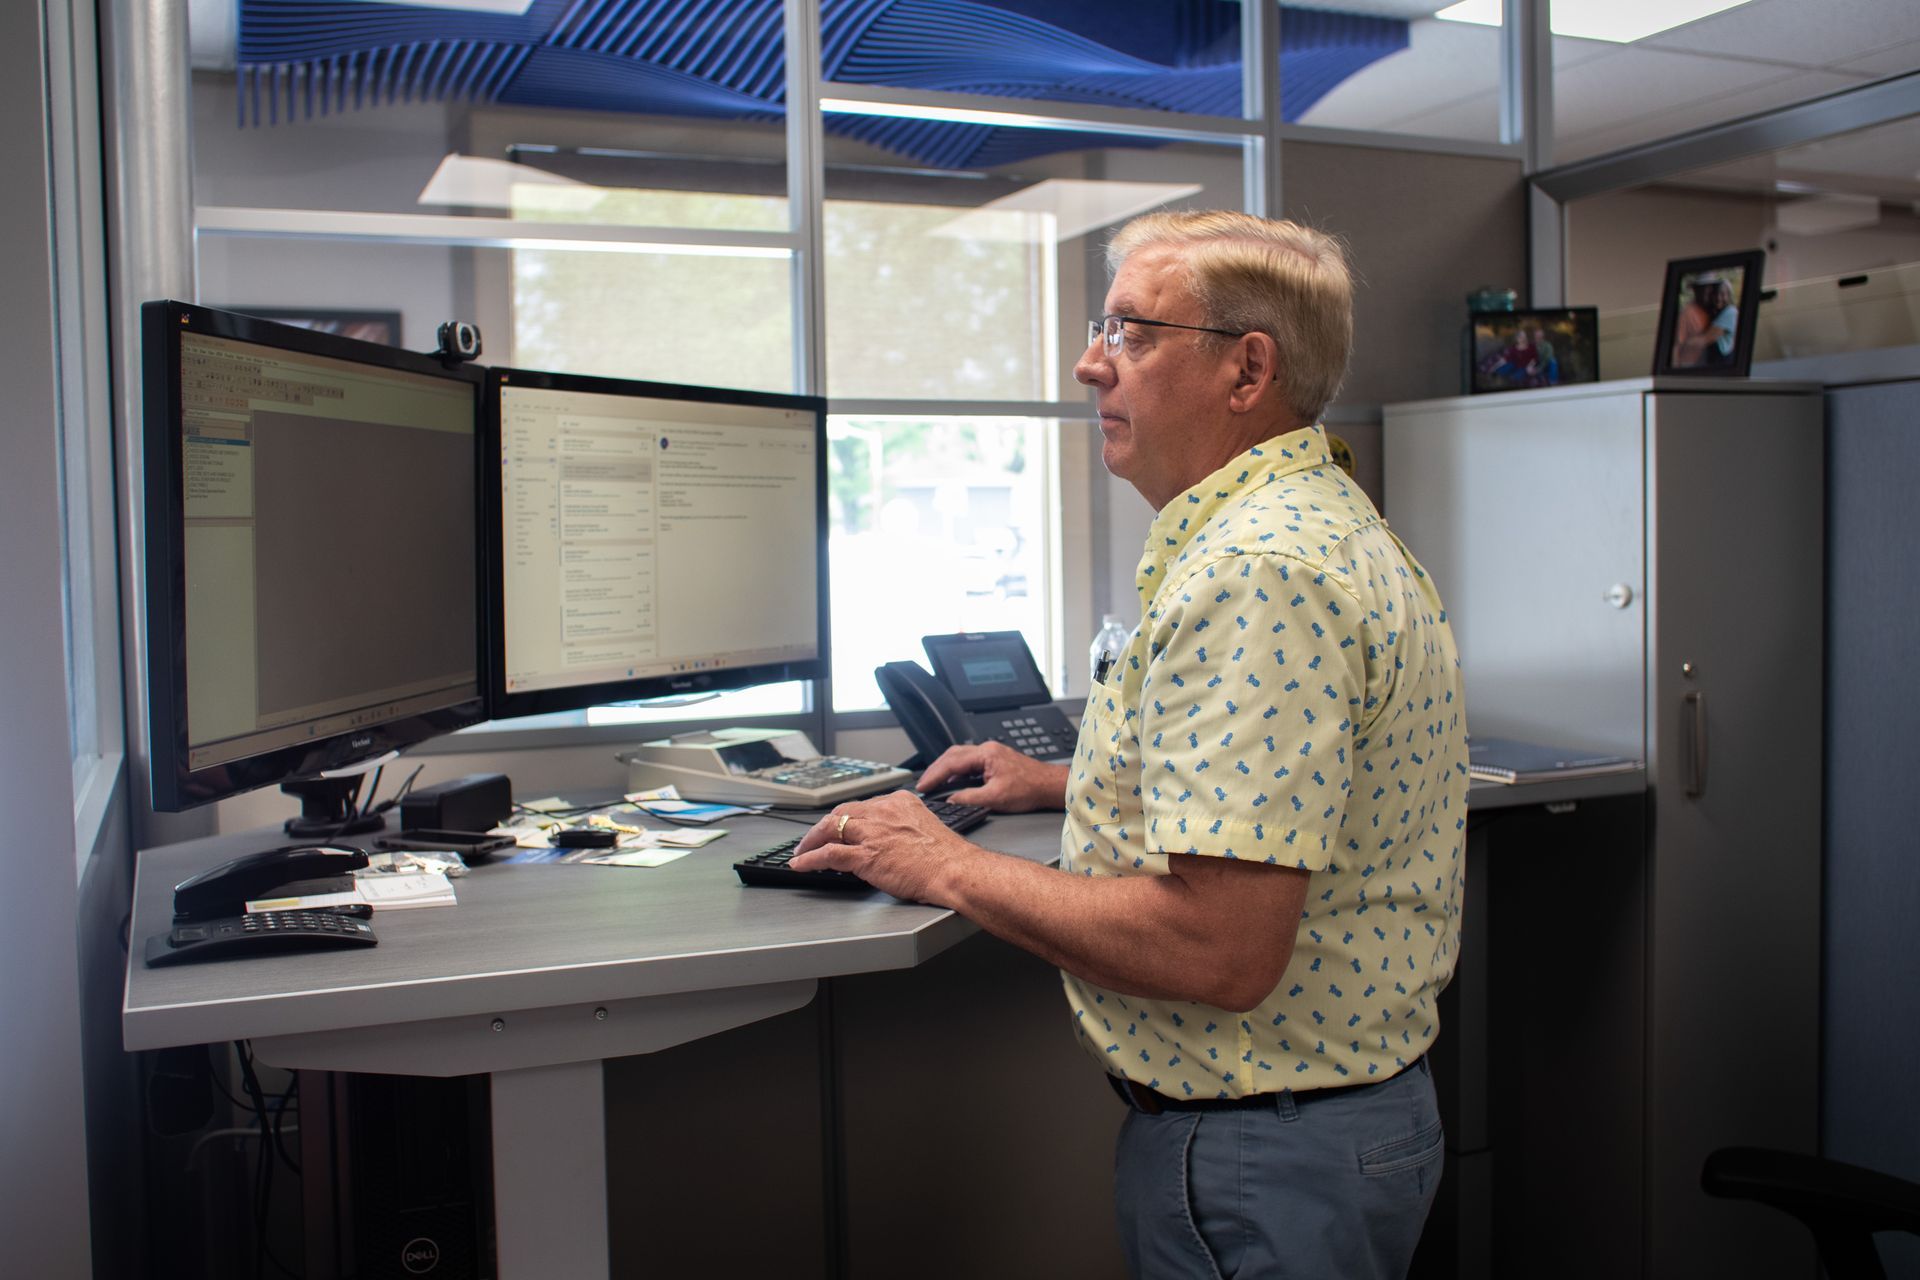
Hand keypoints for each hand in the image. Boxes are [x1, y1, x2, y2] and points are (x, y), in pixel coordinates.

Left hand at [789, 791, 969, 901]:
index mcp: (899, 802)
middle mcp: (882, 812)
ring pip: (829, 829)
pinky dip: (809, 859)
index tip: (838, 825)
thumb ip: (903, 827)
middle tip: (812, 837)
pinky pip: (828, 854)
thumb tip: (889, 839)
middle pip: (841, 812)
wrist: (954, 870)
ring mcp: (872, 833)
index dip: (845, 817)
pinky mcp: (865, 855)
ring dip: (810, 841)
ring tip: (800, 850)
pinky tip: (800, 864)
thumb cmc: (947, 856)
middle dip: (823, 826)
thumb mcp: (924, 827)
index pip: (862, 806)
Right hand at [915, 741, 1068, 812]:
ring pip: (960, 757)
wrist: (1049, 786)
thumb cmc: (1030, 788)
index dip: (934, 775)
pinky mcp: (995, 760)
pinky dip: (957, 771)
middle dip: (936, 769)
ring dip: (945, 769)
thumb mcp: (995, 798)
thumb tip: (950, 800)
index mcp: (986, 754)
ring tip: (933, 783)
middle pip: (952, 755)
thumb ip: (969, 798)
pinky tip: (953, 781)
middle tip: (923, 784)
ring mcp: (991, 753)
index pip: (952, 763)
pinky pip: (969, 762)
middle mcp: (987, 749)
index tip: (923, 786)